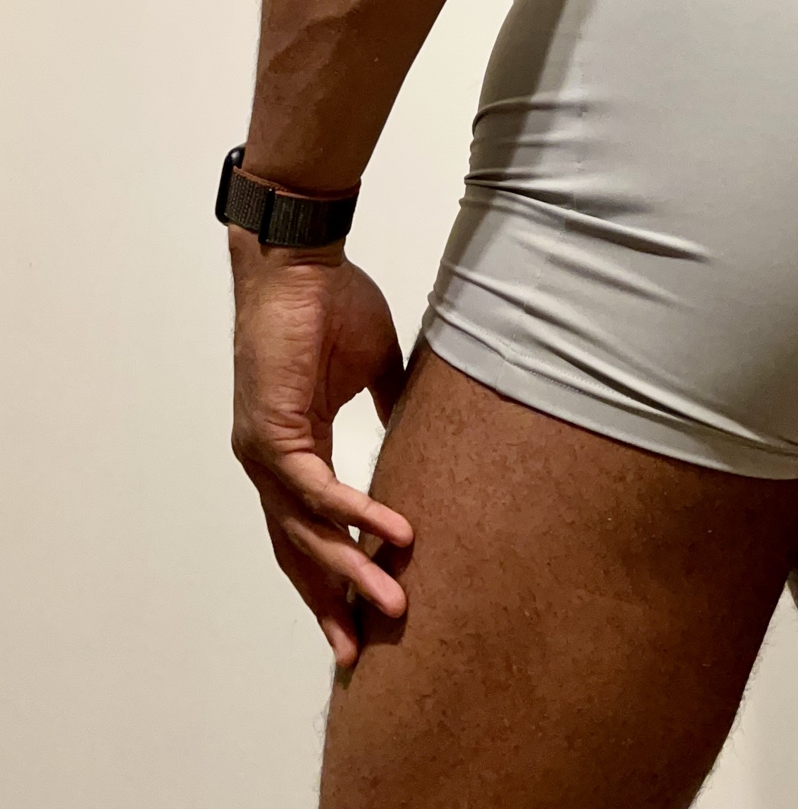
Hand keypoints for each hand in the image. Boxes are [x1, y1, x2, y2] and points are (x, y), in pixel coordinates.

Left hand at [230, 234, 413, 668]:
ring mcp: (265, 453)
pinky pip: (317, 491)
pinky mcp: (272, 434)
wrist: (299, 262)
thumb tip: (415, 434)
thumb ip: (390, 406)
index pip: (307, 530)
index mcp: (293, 450)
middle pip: (297, 552)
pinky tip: (390, 536)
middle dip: (330, 602)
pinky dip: (354, 516)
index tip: (361, 617)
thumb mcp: (375, 365)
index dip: (333, 574)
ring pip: (307, 533)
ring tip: (393, 604)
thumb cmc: (333, 303)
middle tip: (360, 652)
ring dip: (350, 572)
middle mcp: (270, 463)